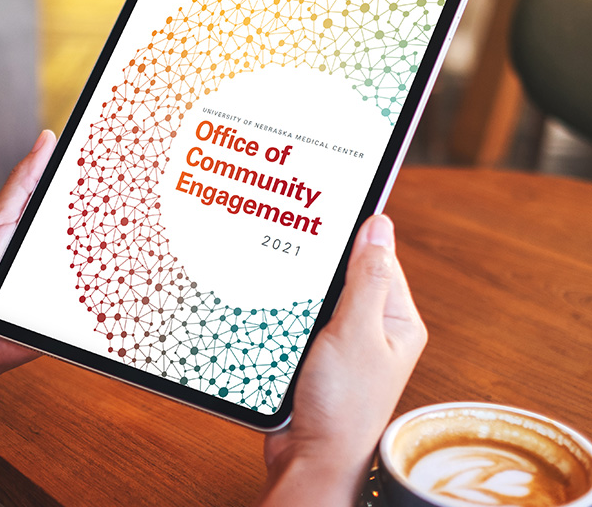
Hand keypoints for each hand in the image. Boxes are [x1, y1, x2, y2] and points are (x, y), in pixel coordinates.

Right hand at [257, 215, 426, 506]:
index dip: (354, 236)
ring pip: (320, 296)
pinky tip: (270, 303)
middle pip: (347, 275)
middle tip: (293, 236)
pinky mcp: (316, 356)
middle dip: (321, 263)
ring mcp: (343, 343)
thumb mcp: (357, 332)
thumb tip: (379, 225)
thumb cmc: (343, 406)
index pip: (379, 259)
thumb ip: (367, 278)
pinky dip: (288, 310)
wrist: (311, 459)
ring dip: (301, 289)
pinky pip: (302, 318)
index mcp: (398, 321)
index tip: (327, 210)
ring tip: (279, 271)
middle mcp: (374, 330)